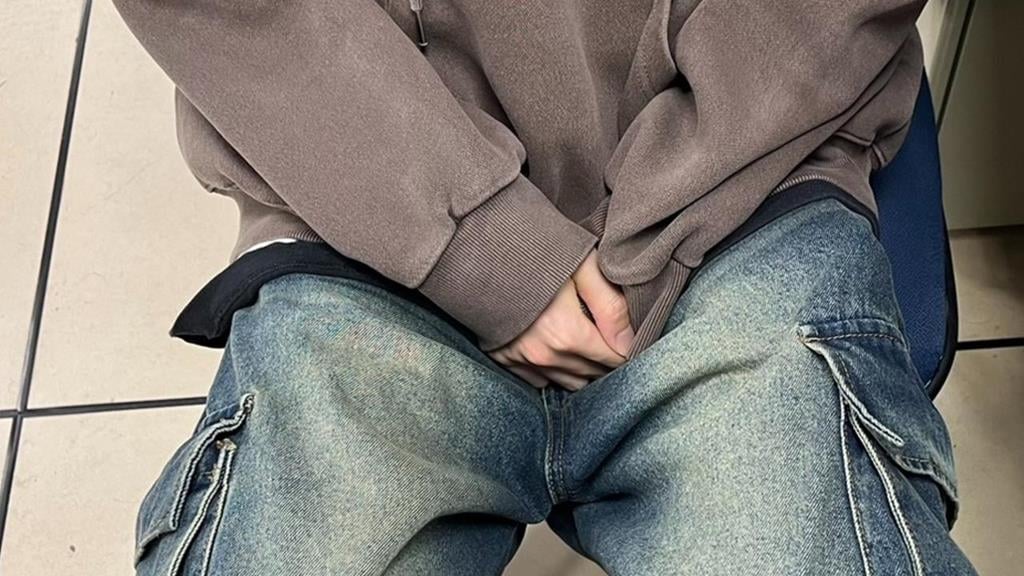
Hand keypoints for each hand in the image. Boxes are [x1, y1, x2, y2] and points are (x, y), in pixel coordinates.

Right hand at [488, 252, 633, 389]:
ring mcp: (521, 360)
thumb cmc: (534, 247)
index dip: (630, 347)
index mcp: (566, 333)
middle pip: (594, 373)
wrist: (478, 246)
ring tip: (590, 343)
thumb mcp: (582, 265)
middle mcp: (544, 355)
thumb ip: (611, 306)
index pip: (615, 358)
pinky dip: (556, 371)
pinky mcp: (504, 359)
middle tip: (613, 334)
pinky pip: (540, 381)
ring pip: (569, 382)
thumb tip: (631, 341)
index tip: (633, 332)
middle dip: (609, 358)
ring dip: (584, 368)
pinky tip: (560, 349)